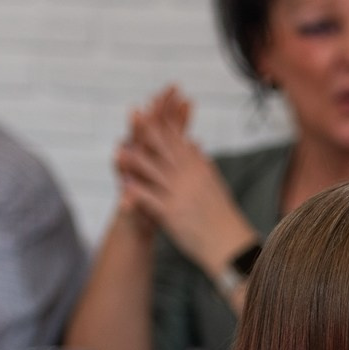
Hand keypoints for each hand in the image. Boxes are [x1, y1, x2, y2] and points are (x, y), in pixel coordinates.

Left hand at [115, 87, 255, 274]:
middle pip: (165, 149)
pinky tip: (124, 184)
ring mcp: (180, 194)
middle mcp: (190, 177)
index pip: (178, 140)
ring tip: (119, 149)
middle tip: (133, 113)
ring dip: (135, 160)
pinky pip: (152, 199)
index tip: (151, 107)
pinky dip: (138, 191)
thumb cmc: (222, 214)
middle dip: (147, 130)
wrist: (229, 242)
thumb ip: (201, 162)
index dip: (163, 123)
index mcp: (199, 168)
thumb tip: (193, 143)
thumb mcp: (214, 182)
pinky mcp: (172, 213)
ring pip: (154, 172)